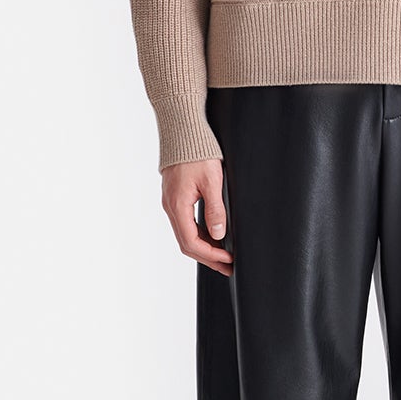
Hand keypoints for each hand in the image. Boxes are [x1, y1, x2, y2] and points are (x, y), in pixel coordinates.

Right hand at [161, 157, 233, 272]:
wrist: (182, 132)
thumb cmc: (197, 153)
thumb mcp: (212, 181)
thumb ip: (215, 209)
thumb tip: (219, 234)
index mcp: (178, 206)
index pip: (192, 242)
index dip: (211, 255)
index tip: (229, 258)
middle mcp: (171, 208)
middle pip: (187, 243)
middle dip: (208, 258)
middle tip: (228, 267)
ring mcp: (171, 203)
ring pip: (185, 234)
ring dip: (204, 247)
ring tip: (223, 256)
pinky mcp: (175, 198)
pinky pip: (185, 223)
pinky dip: (199, 234)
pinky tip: (214, 236)